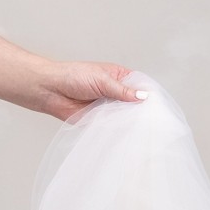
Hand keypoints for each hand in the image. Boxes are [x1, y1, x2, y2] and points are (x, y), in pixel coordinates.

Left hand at [35, 61, 149, 123]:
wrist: (50, 90)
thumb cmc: (73, 76)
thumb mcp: (102, 80)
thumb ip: (122, 90)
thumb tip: (144, 96)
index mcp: (119, 77)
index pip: (140, 85)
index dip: (149, 94)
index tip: (159, 104)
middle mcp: (116, 92)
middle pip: (135, 103)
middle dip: (141, 110)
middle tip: (153, 120)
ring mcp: (108, 107)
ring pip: (125, 116)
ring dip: (130, 121)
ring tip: (141, 128)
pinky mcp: (100, 120)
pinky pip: (113, 126)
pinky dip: (118, 129)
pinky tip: (125, 132)